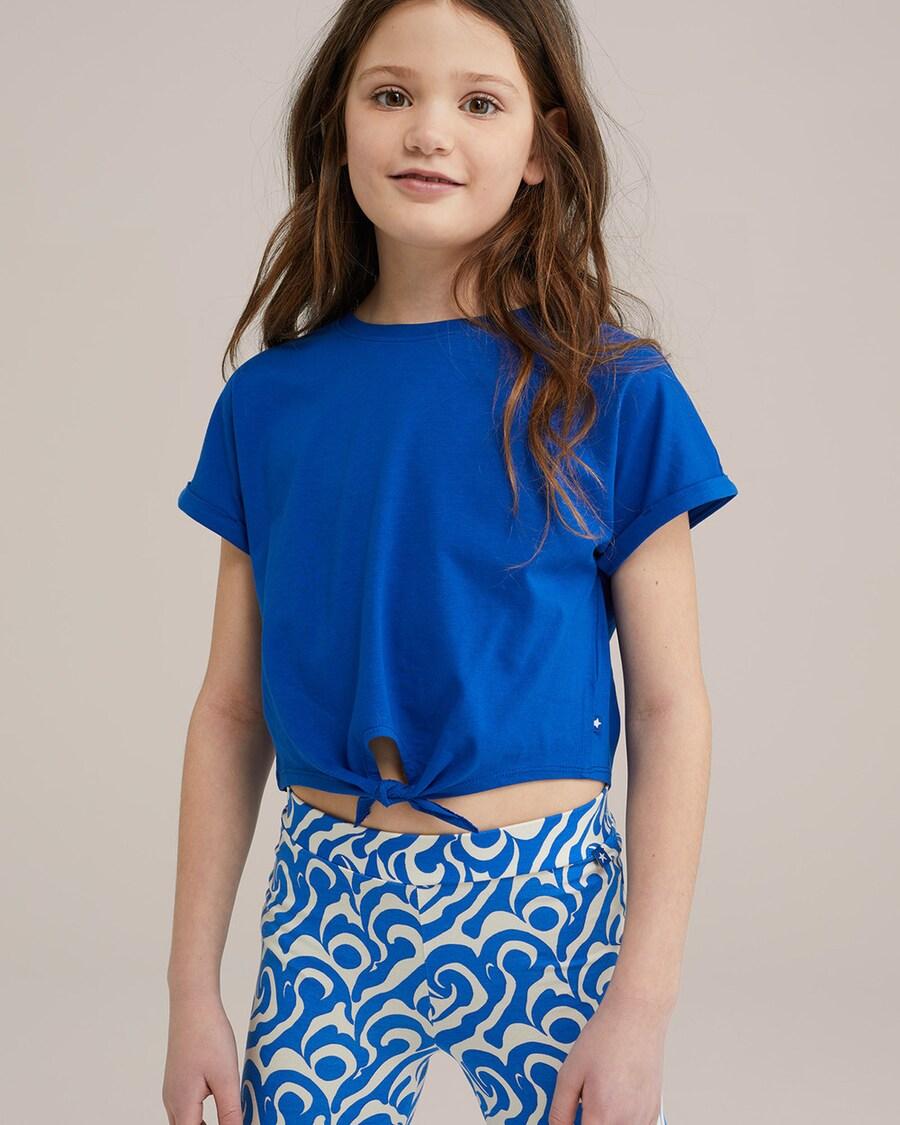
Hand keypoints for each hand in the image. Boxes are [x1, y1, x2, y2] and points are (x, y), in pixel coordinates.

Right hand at [162, 991, 241, 1124]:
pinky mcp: (178, 1080)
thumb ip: (230, 1112)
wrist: (193, 1004)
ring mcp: (173, 1090)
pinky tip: (219, 1108)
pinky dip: (199, 1117)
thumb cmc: (208, 1036)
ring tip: (227, 1121)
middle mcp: (172, 1102)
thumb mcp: (226, 1077)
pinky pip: (186, 1109)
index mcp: (182, 1105)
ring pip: (184, 1122)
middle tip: (231, 1122)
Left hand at [549, 985, 669, 1123]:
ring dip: (606, 1121)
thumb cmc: (605, 1038)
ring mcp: (644, 1119)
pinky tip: (616, 1099)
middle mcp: (626, 1123)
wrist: (637, 1017)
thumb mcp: (570, 1073)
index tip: (569, 1119)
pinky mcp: (654, 1112)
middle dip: (590, 1121)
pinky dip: (623, 1120)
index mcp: (601, 1116)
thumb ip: (561, 1111)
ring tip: (602, 1097)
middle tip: (585, 1103)